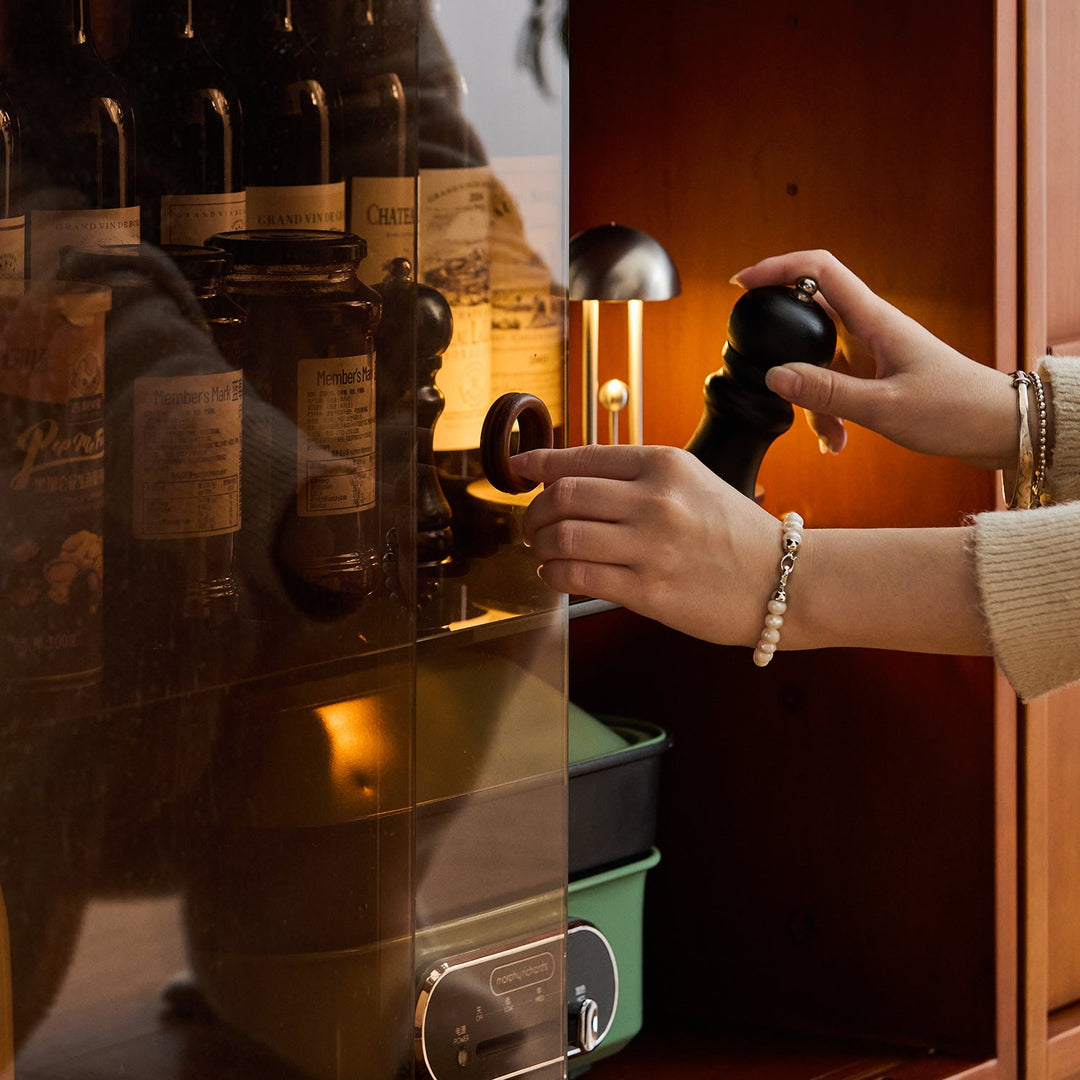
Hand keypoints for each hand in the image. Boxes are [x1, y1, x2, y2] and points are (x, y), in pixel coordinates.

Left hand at [514, 444, 781, 645]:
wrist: (784, 581)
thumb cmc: (733, 533)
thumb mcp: (691, 483)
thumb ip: (635, 478)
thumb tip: (565, 479)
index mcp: (665, 464)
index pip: (582, 457)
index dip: (539, 464)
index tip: (518, 470)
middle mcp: (655, 500)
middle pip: (563, 496)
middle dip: (533, 511)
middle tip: (530, 524)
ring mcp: (651, 546)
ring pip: (562, 536)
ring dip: (538, 545)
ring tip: (541, 551)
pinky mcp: (648, 591)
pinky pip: (576, 576)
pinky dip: (553, 574)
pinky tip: (556, 574)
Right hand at [731, 249, 1015, 468]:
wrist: (998, 427)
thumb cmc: (954, 410)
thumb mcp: (884, 407)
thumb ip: (826, 393)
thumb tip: (774, 377)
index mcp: (875, 319)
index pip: (819, 270)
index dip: (777, 268)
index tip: (742, 284)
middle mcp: (870, 329)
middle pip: (808, 318)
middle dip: (783, 349)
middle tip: (763, 374)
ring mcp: (871, 352)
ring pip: (818, 361)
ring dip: (810, 399)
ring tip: (826, 437)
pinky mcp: (875, 375)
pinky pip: (834, 385)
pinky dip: (827, 412)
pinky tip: (836, 442)